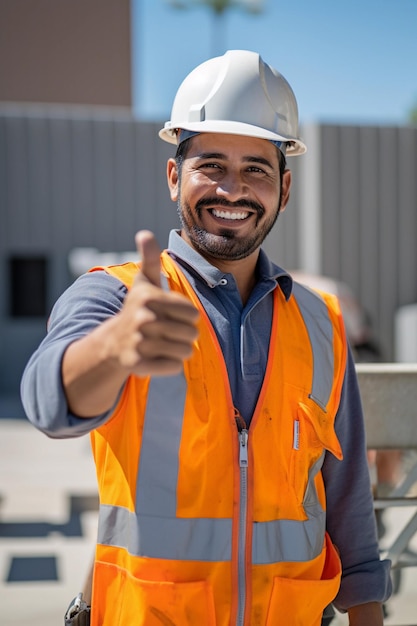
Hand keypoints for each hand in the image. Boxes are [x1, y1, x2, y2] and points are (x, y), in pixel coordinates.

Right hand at [112, 230, 198, 376]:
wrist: (113, 343)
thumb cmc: (138, 308)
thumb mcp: (144, 283)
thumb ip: (149, 258)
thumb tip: (145, 233)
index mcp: (149, 298)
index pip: (192, 313)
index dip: (186, 316)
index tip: (170, 315)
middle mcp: (142, 319)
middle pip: (191, 333)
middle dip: (184, 334)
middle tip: (167, 332)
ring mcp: (139, 343)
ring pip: (185, 351)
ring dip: (179, 350)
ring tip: (163, 344)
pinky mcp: (138, 365)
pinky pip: (174, 367)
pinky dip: (170, 364)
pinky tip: (156, 357)